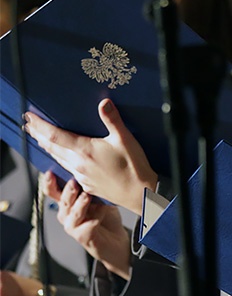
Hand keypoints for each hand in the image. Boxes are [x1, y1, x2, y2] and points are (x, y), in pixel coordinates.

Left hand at [24, 99, 157, 213]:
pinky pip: (68, 168)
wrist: (139, 193)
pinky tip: (62, 158)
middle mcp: (78, 163)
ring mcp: (81, 175)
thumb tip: (104, 102)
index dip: (40, 126)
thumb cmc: (133, 166)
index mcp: (85, 150)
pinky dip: (60, 159)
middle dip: (38, 135)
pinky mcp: (86, 184)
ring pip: (58, 159)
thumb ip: (112, 120)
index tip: (30, 117)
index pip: (55, 135)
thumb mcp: (125, 139)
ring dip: (47, 147)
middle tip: (29, 126)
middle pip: (52, 147)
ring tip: (41, 139)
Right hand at [47, 173, 132, 279]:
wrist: (117, 241)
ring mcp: (74, 227)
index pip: (54, 192)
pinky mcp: (83, 237)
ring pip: (72, 214)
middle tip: (74, 182)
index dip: (50, 183)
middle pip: (63, 202)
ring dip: (80, 204)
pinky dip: (96, 216)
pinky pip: (88, 225)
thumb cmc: (106, 218)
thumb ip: (91, 188)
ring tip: (87, 196)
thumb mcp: (100, 198)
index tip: (50, 172)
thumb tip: (91, 173)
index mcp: (68, 204)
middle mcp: (67, 216)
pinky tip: (104, 210)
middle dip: (68, 191)